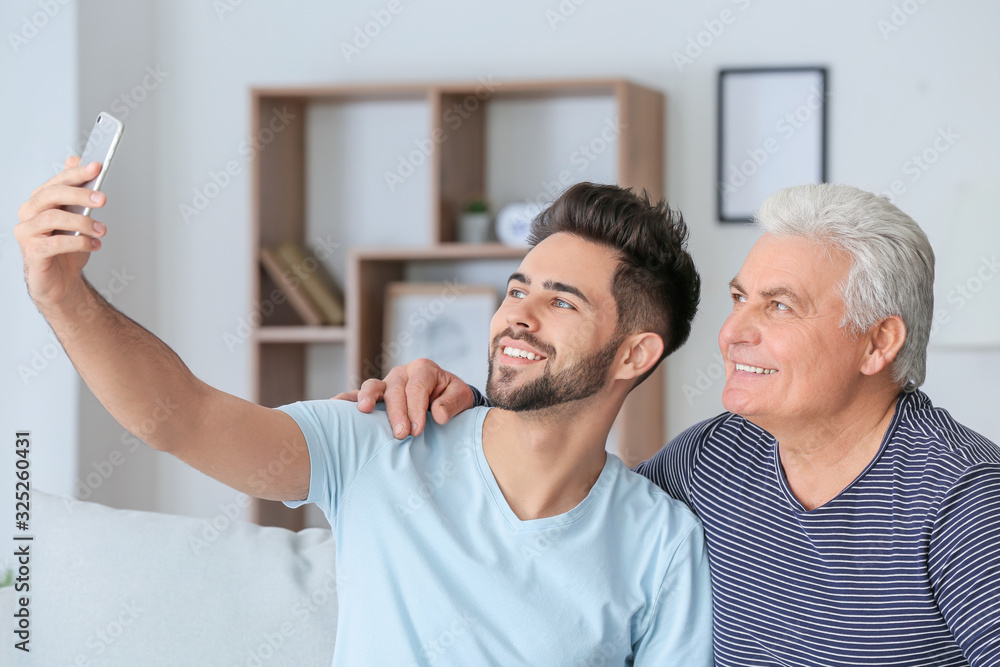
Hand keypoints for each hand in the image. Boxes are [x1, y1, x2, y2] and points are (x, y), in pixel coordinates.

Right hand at [15, 156, 107, 309]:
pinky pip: (55, 243)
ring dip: (83, 222)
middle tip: (102, 199)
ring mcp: (27, 233)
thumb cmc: (67, 250)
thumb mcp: (75, 218)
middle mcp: (29, 214)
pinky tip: (93, 244)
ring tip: (102, 230)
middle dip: (79, 194)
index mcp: (39, 202)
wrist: (60, 282)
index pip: (57, 182)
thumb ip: (74, 193)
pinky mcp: (32, 252)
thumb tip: (74, 160)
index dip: (76, 173)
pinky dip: (79, 243)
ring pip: (53, 218)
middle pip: (51, 195)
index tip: (97, 167)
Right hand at [331, 358, 473, 438]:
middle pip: (395, 390)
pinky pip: (357, 394)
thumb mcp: (461, 397)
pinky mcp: (376, 395)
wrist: (446, 397)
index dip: (416, 409)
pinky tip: (334, 405)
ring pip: (373, 386)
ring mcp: (386, 383)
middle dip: (397, 412)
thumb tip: (438, 415)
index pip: (416, 388)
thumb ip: (452, 403)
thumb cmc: (452, 397)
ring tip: (364, 411)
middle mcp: (402, 373)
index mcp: (423, 369)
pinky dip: (346, 399)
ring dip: (367, 398)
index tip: (417, 430)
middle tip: (402, 434)